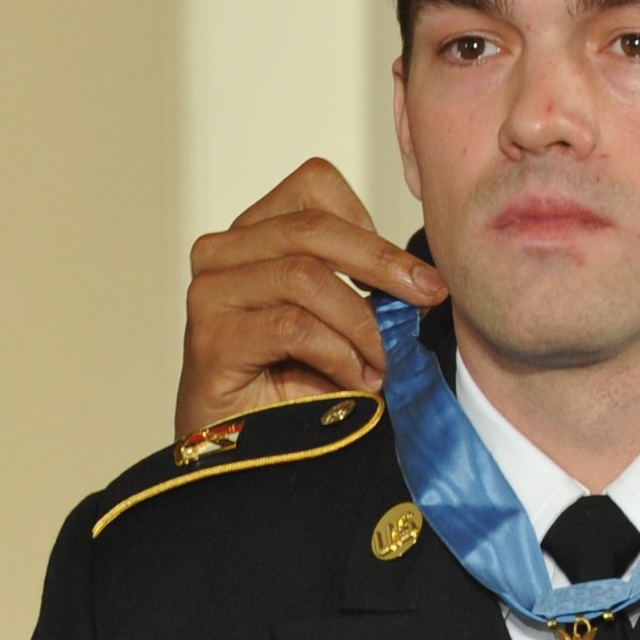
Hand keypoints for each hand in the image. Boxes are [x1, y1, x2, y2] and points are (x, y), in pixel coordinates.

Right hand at [174, 159, 443, 433]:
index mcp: (254, 233)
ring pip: (305, 275)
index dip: (371, 224)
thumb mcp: (341, 319)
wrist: (246, 454)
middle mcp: (221, 251)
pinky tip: (355, 380)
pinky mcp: (210, 337)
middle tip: (429, 298)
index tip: (413, 273)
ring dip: (361, 323)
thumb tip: (430, 276)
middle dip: (384, 264)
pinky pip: (293, 326)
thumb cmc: (297, 383)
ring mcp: (209, 291)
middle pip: (314, 226)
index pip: (314, 185)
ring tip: (382, 362)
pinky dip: (339, 353)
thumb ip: (368, 284)